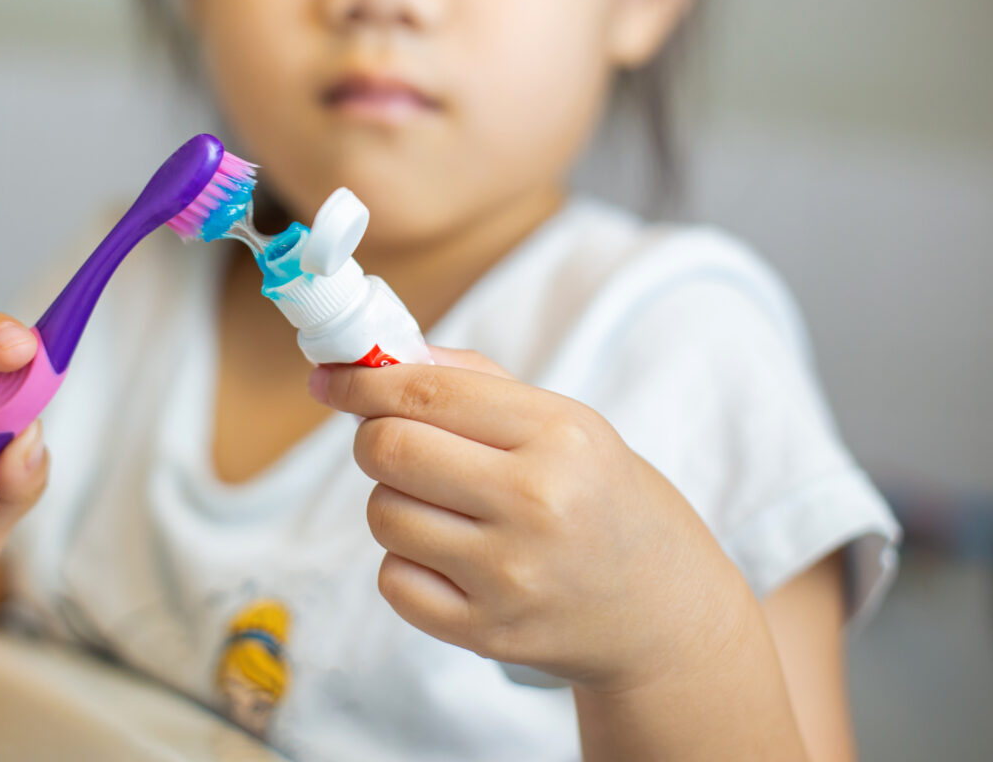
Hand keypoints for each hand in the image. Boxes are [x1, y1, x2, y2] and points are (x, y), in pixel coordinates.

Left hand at [309, 347, 752, 692]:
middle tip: (395, 443)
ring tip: (444, 508)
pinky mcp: (486, 632)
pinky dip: (407, 564)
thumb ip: (470, 380)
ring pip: (383, 514)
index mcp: (560, 435)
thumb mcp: (564, 422)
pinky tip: (452, 559)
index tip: (331, 377)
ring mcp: (510, 575)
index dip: (361, 380)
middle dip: (373, 438)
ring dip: (394, 502)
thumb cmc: (598, 498)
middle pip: (389, 450)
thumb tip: (371, 360)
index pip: (425, 393)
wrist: (660, 610)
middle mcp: (537, 503)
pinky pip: (393, 579)